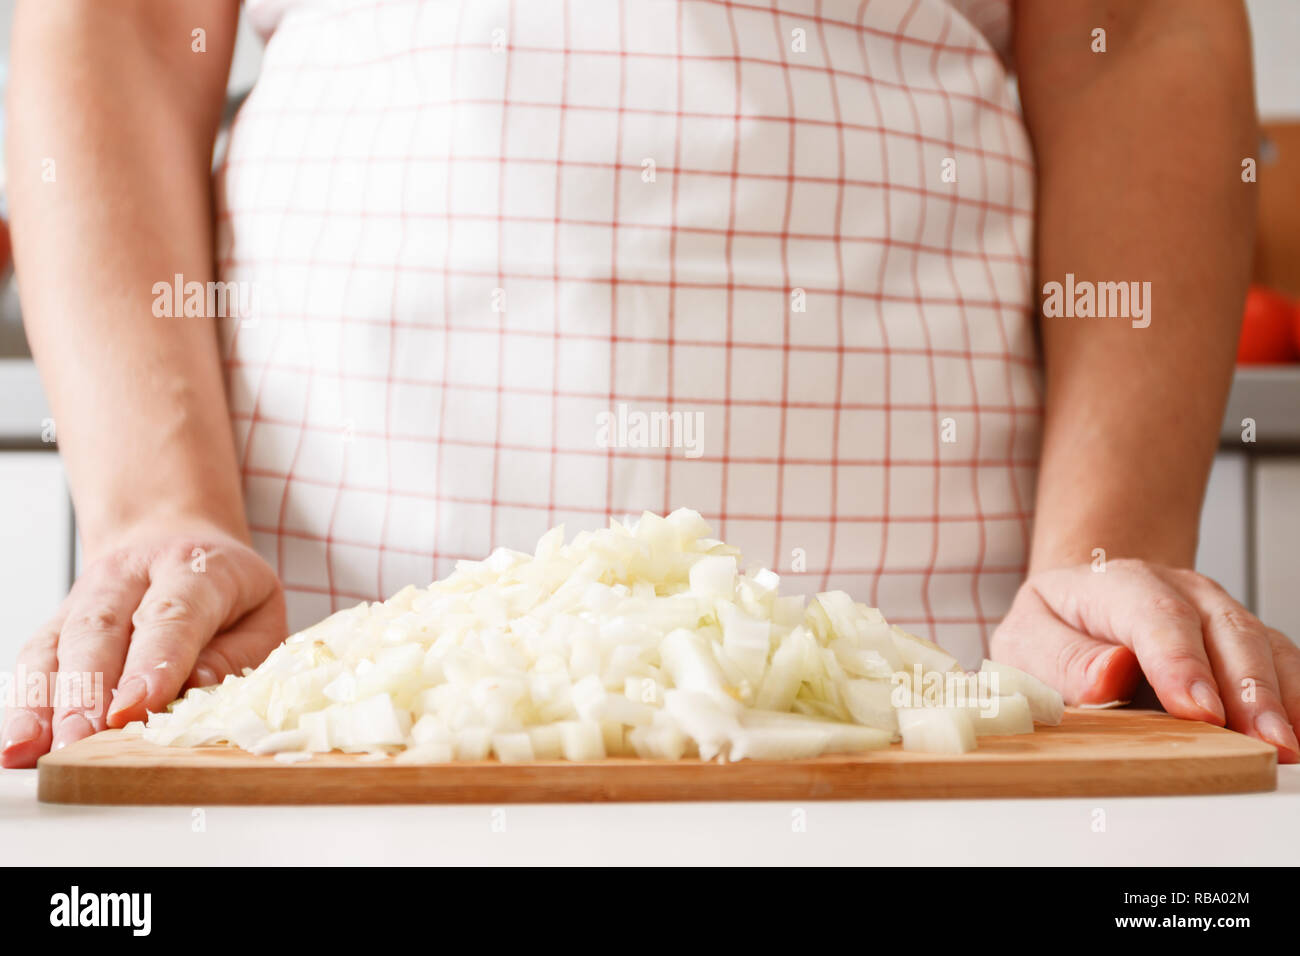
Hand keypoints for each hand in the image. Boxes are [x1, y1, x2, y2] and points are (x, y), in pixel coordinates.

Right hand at [2, 520, 284, 767]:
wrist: (175, 539)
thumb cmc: (227, 590)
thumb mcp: (260, 614)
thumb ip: (236, 655)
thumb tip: (197, 691)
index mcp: (195, 567)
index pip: (171, 614)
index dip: (152, 663)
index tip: (134, 710)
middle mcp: (131, 574)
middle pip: (101, 630)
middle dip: (88, 691)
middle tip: (81, 742)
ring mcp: (88, 594)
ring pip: (59, 644)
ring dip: (46, 702)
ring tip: (38, 751)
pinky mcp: (60, 619)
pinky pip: (36, 658)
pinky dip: (26, 700)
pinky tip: (19, 742)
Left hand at [991, 559, 1299, 762]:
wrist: (1084, 608)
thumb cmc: (1054, 630)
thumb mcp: (1028, 640)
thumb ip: (1062, 658)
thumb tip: (1108, 675)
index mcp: (1117, 584)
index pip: (1155, 615)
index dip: (1180, 662)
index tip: (1198, 710)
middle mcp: (1181, 591)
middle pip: (1225, 632)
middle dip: (1247, 690)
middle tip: (1261, 741)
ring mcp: (1219, 615)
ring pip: (1262, 649)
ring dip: (1278, 700)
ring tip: (1284, 748)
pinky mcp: (1245, 646)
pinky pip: (1282, 667)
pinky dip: (1293, 700)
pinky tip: (1295, 735)